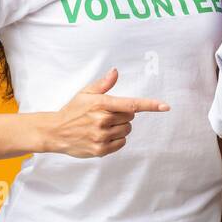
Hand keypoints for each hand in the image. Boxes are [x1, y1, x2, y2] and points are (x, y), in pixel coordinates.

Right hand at [40, 68, 167, 157]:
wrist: (55, 132)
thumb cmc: (73, 110)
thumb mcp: (86, 93)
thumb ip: (103, 84)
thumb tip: (115, 71)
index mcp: (101, 104)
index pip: (131, 105)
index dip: (150, 105)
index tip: (165, 106)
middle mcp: (102, 121)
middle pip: (131, 117)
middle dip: (123, 114)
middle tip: (106, 114)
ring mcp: (101, 136)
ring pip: (127, 130)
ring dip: (120, 127)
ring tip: (102, 125)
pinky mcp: (100, 150)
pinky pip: (121, 143)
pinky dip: (116, 139)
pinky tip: (103, 135)